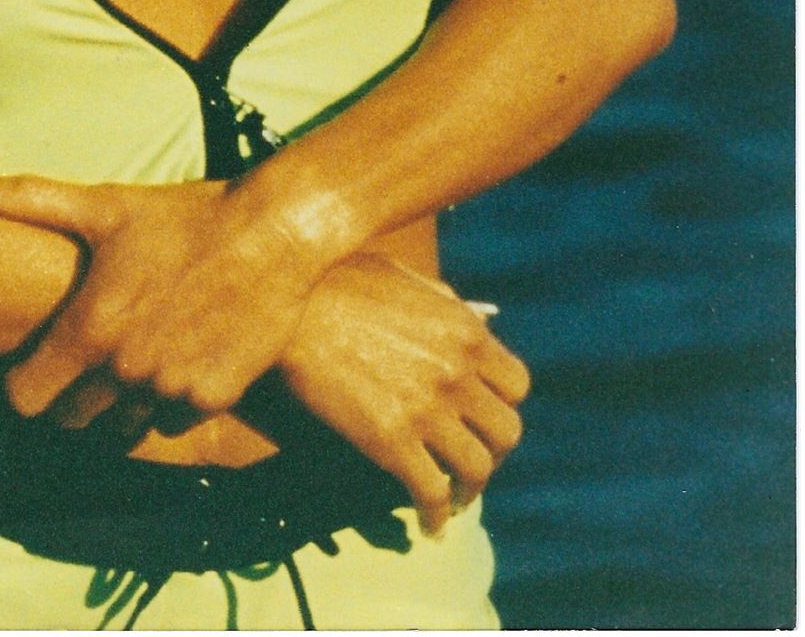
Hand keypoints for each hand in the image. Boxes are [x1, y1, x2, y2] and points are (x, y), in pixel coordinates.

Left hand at [0, 162, 326, 424]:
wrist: (273, 231)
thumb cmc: (180, 215)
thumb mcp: (101, 205)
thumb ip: (23, 197)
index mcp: (89, 328)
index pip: (23, 399)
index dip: (21, 387)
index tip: (31, 368)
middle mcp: (124, 369)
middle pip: (69, 420)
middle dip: (69, 397)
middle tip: (82, 363)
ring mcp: (170, 389)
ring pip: (121, 429)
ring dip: (118, 405)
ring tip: (127, 362)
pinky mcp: (213, 397)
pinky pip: (172, 420)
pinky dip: (169, 400)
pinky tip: (175, 358)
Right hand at [275, 254, 529, 533]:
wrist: (289, 304)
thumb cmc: (337, 280)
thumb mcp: (401, 278)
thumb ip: (440, 300)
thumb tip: (466, 319)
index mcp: (464, 330)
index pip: (516, 385)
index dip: (503, 406)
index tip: (483, 418)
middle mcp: (457, 371)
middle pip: (507, 431)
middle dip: (493, 451)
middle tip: (471, 459)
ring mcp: (427, 407)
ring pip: (476, 468)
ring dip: (469, 489)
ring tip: (454, 497)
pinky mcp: (391, 440)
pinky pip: (431, 493)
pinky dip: (435, 517)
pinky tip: (428, 526)